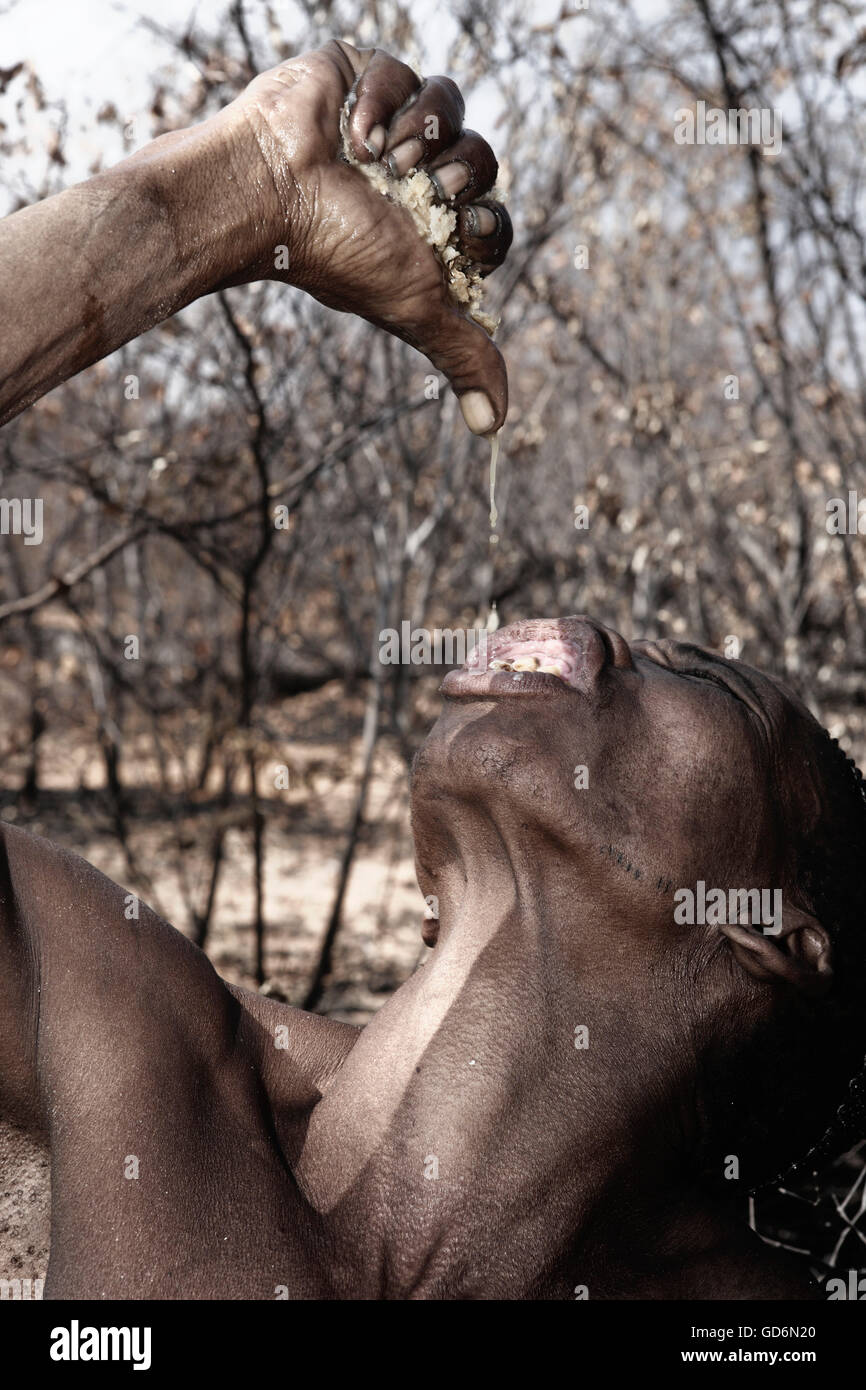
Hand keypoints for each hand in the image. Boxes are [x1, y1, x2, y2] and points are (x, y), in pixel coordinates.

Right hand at [222, 40, 511, 433]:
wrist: (270, 191)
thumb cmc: (336, 252)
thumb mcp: (417, 309)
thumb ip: (462, 358)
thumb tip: (494, 430)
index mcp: (432, 232)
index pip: (495, 219)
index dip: (485, 222)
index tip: (456, 230)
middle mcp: (416, 181)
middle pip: (483, 160)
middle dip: (458, 174)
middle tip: (418, 187)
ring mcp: (392, 127)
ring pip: (453, 103)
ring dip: (422, 131)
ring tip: (378, 158)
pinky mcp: (364, 77)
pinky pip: (407, 66)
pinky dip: (382, 98)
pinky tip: (351, 130)